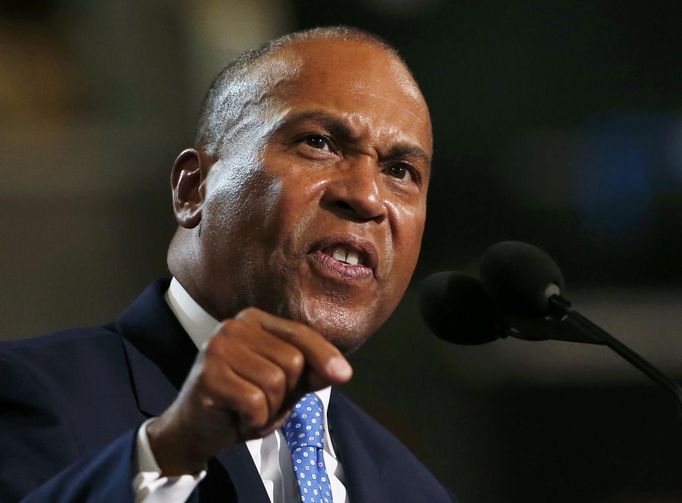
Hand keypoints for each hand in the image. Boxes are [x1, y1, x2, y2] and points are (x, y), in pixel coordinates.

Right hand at [146, 307, 352, 474]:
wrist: (194, 430)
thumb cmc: (241, 403)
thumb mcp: (283, 386)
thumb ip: (309, 373)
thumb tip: (341, 371)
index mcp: (253, 320)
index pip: (301, 333)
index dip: (325, 356)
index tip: (345, 375)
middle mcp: (234, 326)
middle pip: (293, 360)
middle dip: (286, 392)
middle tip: (263, 402)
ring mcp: (218, 348)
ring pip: (276, 382)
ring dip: (270, 408)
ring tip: (248, 409)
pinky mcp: (209, 376)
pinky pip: (256, 402)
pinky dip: (254, 420)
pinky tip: (236, 418)